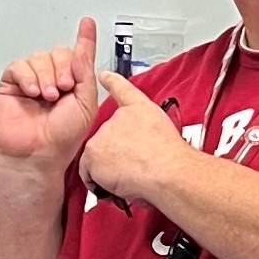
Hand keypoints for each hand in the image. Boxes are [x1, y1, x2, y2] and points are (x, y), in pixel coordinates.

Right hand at [0, 17, 106, 189]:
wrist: (37, 155)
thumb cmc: (61, 138)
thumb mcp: (85, 102)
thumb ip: (85, 68)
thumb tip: (86, 38)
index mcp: (72, 85)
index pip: (76, 56)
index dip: (83, 41)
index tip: (87, 24)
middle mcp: (52, 81)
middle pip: (58, 53)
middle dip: (63, 69)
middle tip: (64, 89)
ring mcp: (30, 82)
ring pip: (39, 58)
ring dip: (46, 76)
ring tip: (48, 97)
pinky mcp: (11, 85)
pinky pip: (19, 66)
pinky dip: (27, 76)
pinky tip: (33, 93)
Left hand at [78, 70, 198, 210]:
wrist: (167, 171)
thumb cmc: (170, 158)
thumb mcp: (164, 132)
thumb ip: (148, 128)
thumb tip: (143, 140)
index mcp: (139, 109)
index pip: (121, 89)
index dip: (111, 81)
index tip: (104, 76)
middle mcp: (118, 117)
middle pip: (107, 136)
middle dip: (115, 153)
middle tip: (133, 166)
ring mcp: (103, 134)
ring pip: (97, 156)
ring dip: (107, 168)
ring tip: (128, 176)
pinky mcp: (93, 153)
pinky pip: (88, 172)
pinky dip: (98, 181)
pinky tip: (116, 182)